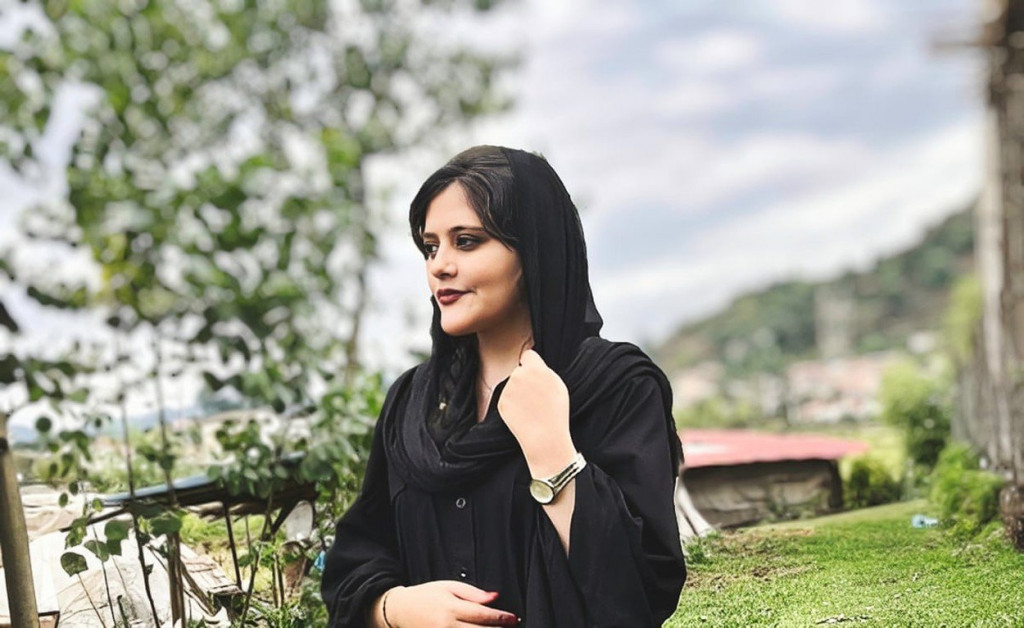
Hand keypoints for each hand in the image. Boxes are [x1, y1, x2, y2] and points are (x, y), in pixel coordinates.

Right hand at [380, 581, 518, 626]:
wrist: (400, 610)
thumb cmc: (426, 596)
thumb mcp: (450, 586)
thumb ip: (474, 594)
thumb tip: (495, 597)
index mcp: (451, 608)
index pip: (483, 615)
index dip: (501, 618)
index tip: (513, 619)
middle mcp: (447, 626)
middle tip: (512, 627)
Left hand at [497, 349, 575, 476]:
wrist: (545, 436)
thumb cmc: (556, 412)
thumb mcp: (558, 385)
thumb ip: (544, 371)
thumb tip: (534, 364)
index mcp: (535, 368)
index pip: (528, 355)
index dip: (531, 364)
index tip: (534, 373)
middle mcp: (518, 375)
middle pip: (519, 371)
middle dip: (524, 379)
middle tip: (535, 396)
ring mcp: (508, 389)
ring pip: (512, 386)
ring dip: (518, 393)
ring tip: (531, 408)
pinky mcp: (501, 402)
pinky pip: (507, 398)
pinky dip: (513, 405)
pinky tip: (523, 414)